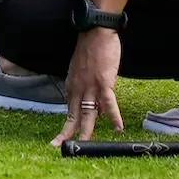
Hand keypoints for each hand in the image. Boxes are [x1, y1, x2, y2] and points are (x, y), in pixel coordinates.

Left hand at [53, 28, 123, 146]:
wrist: (95, 31)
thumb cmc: (91, 50)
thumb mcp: (83, 72)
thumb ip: (88, 90)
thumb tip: (99, 108)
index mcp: (72, 87)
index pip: (69, 111)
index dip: (66, 127)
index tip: (59, 140)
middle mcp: (78, 89)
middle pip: (73, 116)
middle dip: (68, 134)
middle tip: (60, 147)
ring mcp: (90, 87)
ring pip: (88, 113)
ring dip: (87, 131)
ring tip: (85, 145)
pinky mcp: (104, 83)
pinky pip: (109, 103)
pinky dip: (114, 116)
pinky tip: (118, 128)